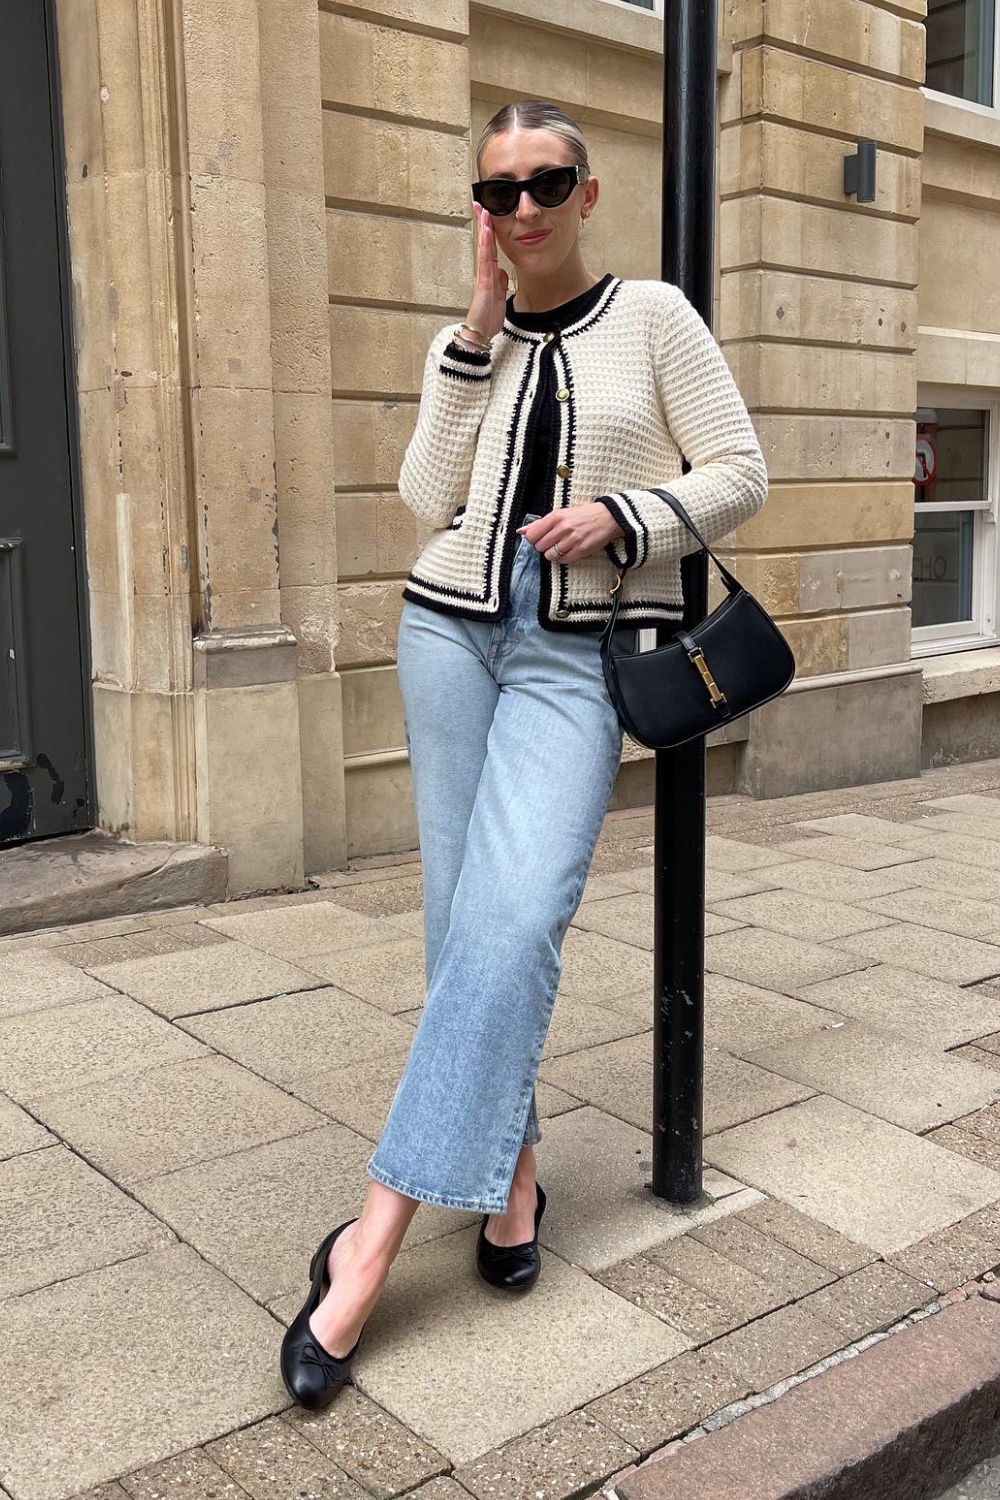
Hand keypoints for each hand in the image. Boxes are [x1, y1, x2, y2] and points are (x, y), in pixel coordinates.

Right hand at [465, 203, 508, 342]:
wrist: (479, 334)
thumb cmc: (487, 318)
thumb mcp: (499, 297)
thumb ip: (500, 283)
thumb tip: (502, 271)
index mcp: (490, 274)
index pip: (490, 248)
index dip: (490, 231)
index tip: (488, 215)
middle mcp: (485, 272)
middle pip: (485, 243)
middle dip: (483, 223)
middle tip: (480, 203)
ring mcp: (483, 276)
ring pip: (484, 247)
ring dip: (484, 228)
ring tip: (484, 210)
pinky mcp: (483, 283)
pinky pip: (485, 260)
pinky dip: (485, 244)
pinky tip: (486, 232)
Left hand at [518, 504, 624, 564]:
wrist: (607, 517)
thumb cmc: (582, 515)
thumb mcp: (560, 514)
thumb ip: (540, 523)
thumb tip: (521, 531)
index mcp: (556, 516)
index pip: (532, 535)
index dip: (533, 539)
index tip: (540, 538)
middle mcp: (563, 527)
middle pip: (539, 546)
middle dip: (543, 547)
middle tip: (552, 542)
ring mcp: (572, 539)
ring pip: (549, 555)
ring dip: (553, 554)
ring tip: (561, 546)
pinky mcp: (581, 550)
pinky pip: (563, 560)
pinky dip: (562, 558)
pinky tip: (568, 551)